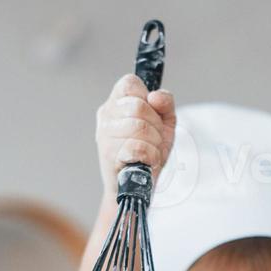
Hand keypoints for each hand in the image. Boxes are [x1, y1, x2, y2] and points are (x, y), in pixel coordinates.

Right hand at [95, 74, 175, 196]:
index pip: (129, 83)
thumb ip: (165, 104)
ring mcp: (105, 136)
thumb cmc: (149, 153)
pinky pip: (137, 147)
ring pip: (139, 127)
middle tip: (155, 139)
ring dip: (155, 142)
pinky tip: (147, 161)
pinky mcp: (109, 156)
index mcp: (116, 103)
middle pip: (139, 107)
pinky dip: (150, 155)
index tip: (151, 115)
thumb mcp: (164, 124)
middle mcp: (106, 117)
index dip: (146, 97)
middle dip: (156, 125)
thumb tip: (155, 96)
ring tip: (151, 151)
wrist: (137, 187)